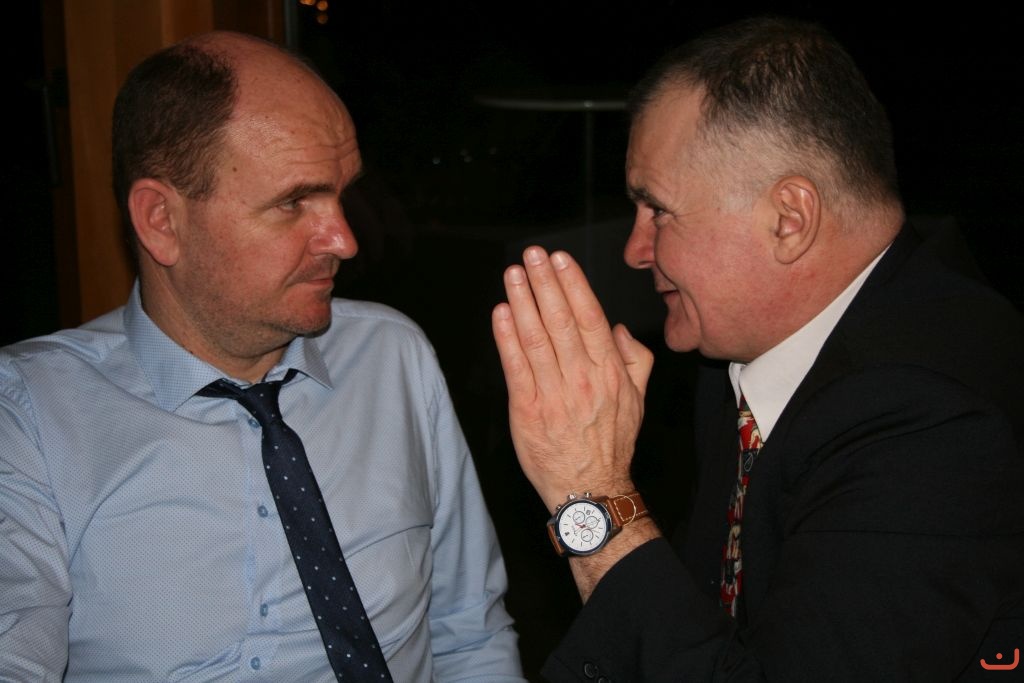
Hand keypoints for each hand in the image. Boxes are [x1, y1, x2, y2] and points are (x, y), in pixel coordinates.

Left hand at [492, 247, 654, 512]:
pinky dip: (506, 337)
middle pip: (560, 321)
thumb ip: (635, 360)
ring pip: (536, 338)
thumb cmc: (611, 442)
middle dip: (545, 283)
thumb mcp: (637, 399)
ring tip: (513, 274)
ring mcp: (553, 394)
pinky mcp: (527, 410)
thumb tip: (620, 328)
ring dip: (522, 302)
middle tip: (532, 255)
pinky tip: (501, 313)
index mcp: (610, 371)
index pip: (590, 317)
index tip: (561, 260)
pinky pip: (516, 367)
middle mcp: (582, 378)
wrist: (590, 489)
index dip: (574, 284)